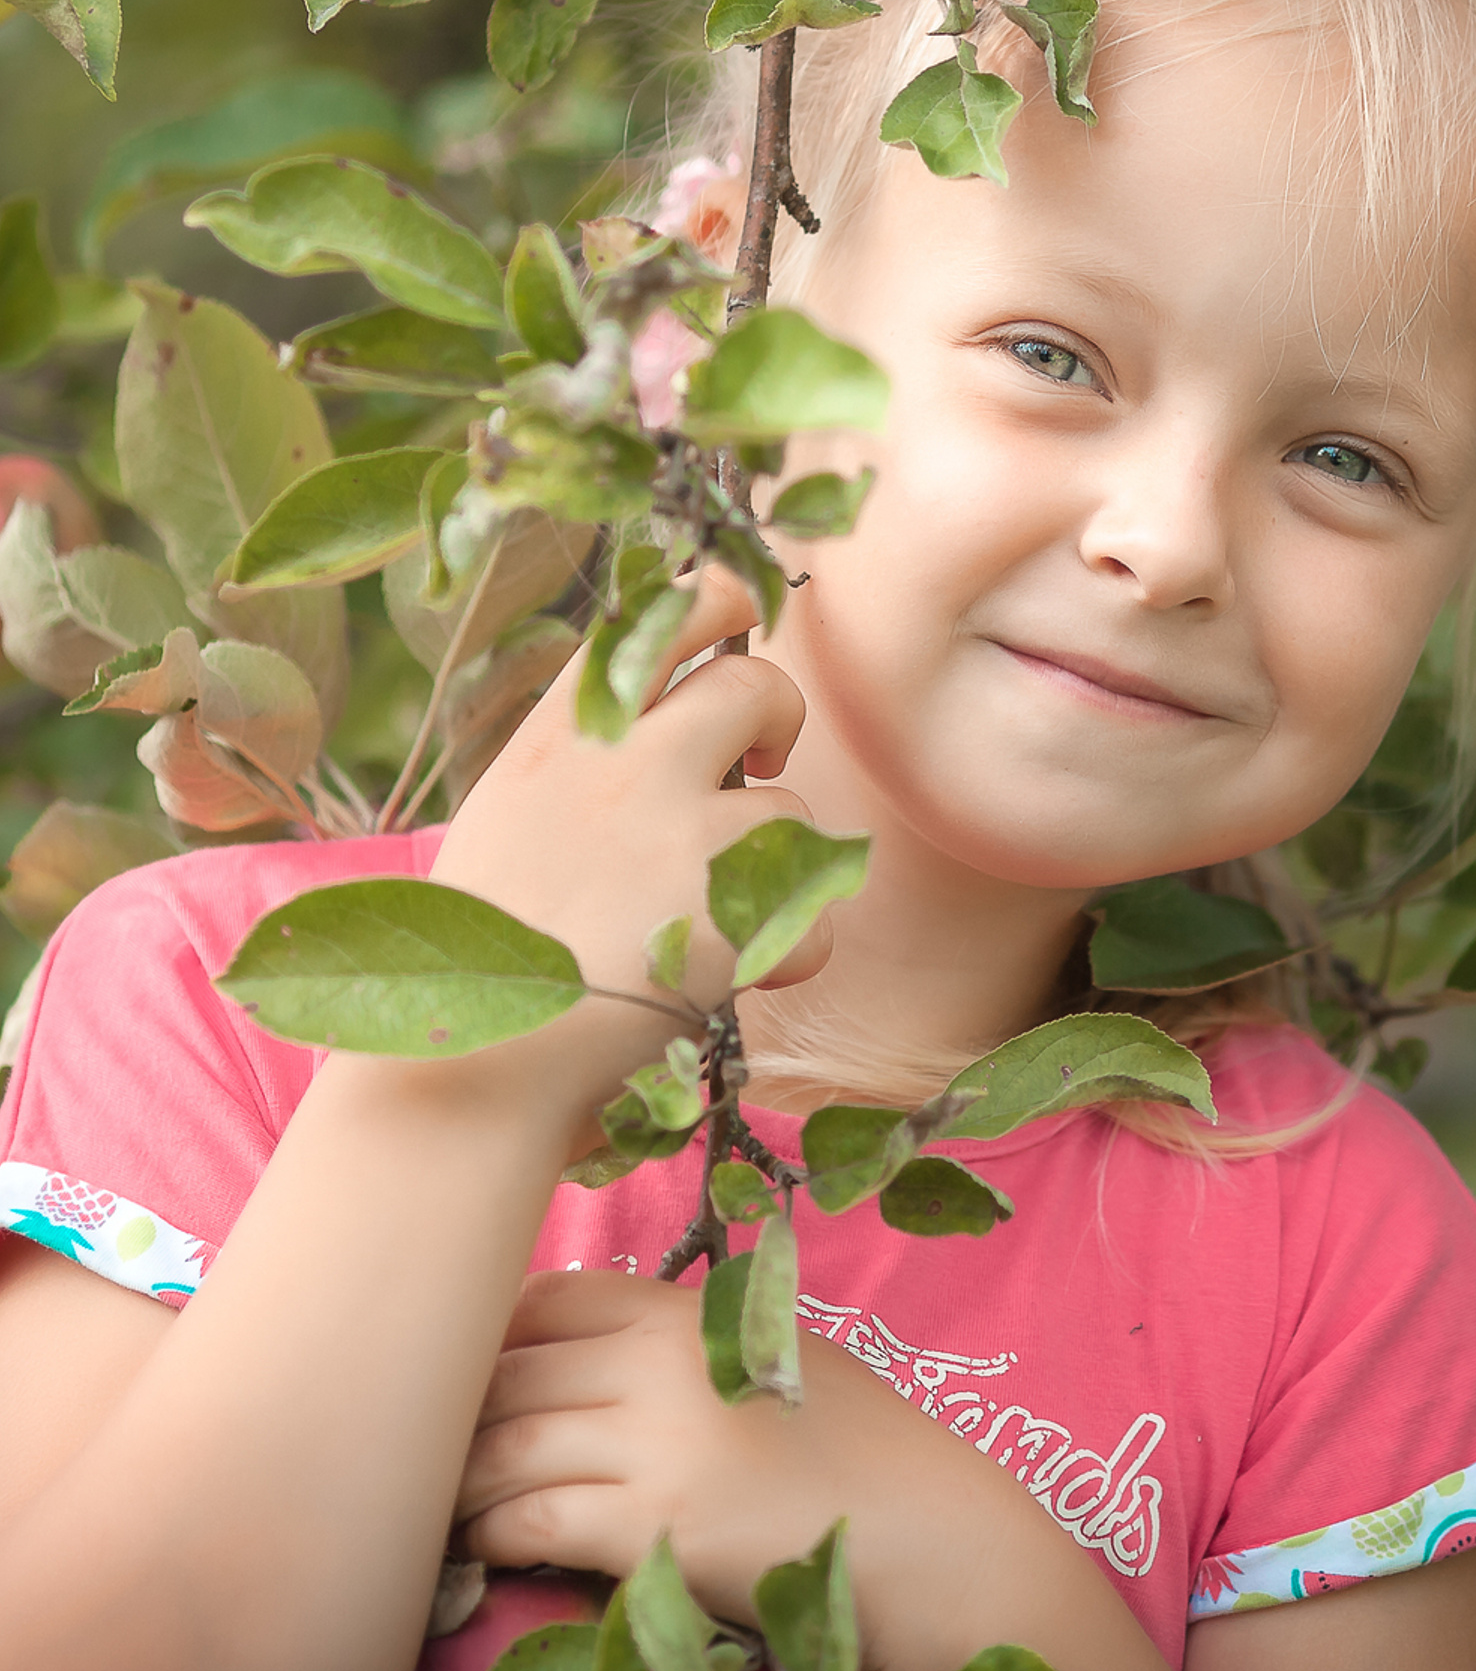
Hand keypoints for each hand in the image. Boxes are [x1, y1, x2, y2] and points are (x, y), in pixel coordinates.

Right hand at [427, 566, 823, 1133]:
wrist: (466, 1067)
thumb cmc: (480, 953)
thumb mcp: (511, 815)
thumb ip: (588, 757)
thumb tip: (673, 707)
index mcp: (563, 733)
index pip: (667, 614)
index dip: (725, 602)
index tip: (748, 615)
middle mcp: (627, 765)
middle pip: (757, 687)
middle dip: (777, 720)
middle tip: (764, 768)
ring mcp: (683, 837)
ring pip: (791, 813)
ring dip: (769, 867)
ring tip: (700, 919)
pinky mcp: (731, 918)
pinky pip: (813, 912)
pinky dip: (792, 951)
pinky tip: (731, 980)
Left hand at [452, 1268, 1007, 1652]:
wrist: (919, 1531)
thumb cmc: (852, 1447)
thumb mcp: (768, 1355)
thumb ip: (683, 1344)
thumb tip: (581, 1358)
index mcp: (689, 1312)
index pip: (549, 1299)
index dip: (491, 1338)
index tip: (465, 1379)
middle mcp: (660, 1363)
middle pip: (508, 1373)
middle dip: (450, 1416)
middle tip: (412, 1455)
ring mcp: (655, 1444)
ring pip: (501, 1447)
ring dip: (452, 1483)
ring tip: (430, 1510)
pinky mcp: (651, 1528)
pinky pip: (529, 1520)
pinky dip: (489, 1535)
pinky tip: (480, 1550)